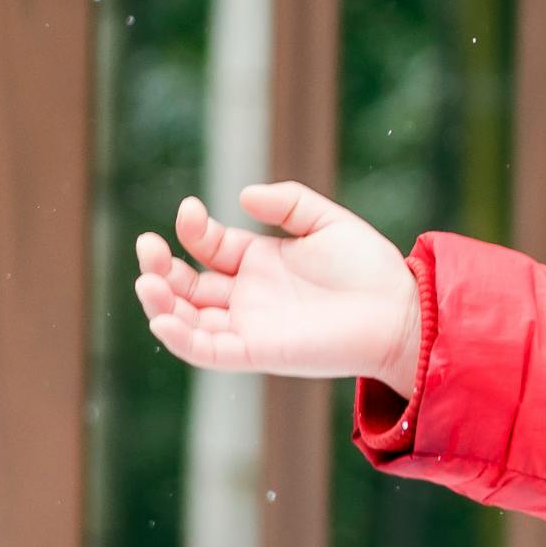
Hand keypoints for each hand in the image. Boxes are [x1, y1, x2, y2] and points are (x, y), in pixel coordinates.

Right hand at [134, 184, 423, 393]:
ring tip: (146, 280)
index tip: (189, 210)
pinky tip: (162, 320)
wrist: (399, 310)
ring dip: (160, 302)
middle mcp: (247, 295)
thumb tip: (242, 194)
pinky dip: (180, 339)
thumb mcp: (326, 221)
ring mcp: (249, 325)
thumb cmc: (370, 268)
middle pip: (185, 284)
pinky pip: (208, 352)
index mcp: (259, 262)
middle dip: (160, 266)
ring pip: (187, 319)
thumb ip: (287, 202)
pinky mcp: (257, 352)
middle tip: (148, 246)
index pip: (207, 246)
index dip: (192, 229)